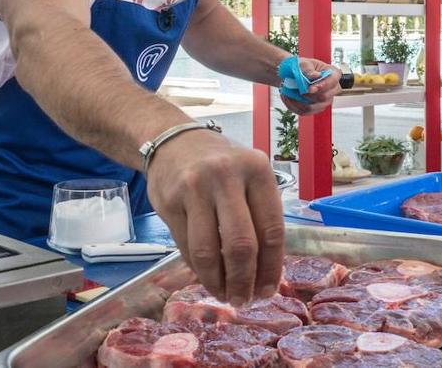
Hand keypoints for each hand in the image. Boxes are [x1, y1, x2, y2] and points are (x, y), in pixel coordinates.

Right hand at [147, 132, 284, 304]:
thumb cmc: (221, 165)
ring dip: (218, 282)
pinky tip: (207, 276)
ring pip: (209, 251)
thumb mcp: (249, 175)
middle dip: (244, 281)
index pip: (271, 229)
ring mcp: (195, 188)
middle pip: (241, 244)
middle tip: (244, 299)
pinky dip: (198, 269)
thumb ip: (259, 214)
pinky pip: (186, 246)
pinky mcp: (170, 201)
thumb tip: (265, 273)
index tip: (267, 290)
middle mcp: (226, 176)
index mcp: (257, 170)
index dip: (271, 268)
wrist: (174, 142)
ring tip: (224, 294)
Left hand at [279, 58, 341, 115]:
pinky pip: (304, 112)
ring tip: (288, 91)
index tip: (310, 88)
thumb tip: (315, 76)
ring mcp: (324, 101)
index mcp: (333, 74)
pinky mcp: (315, 109)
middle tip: (297, 89)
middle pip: (324, 97)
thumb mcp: (303, 63)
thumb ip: (308, 69)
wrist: (293, 74)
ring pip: (312, 107)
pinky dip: (293, 105)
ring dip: (297, 100)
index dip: (322, 86)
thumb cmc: (301, 67)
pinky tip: (287, 96)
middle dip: (308, 95)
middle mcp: (332, 89)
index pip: (333, 82)